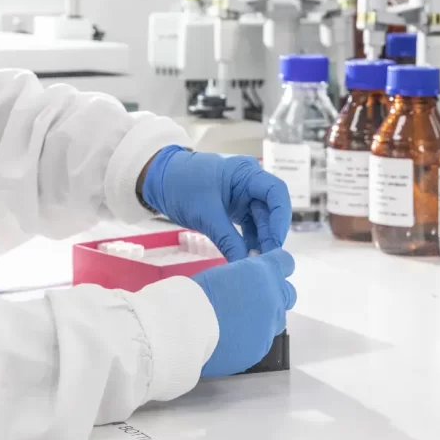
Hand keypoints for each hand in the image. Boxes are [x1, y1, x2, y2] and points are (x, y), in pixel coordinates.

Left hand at [140, 147, 290, 261]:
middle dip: (270, 235)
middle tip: (267, 261)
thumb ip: (228, 239)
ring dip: (260, 241)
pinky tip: (247, 258)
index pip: (276, 192)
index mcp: (246, 173)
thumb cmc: (181, 187)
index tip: (276, 243)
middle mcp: (249, 183)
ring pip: (260, 221)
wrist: (157, 181)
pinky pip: (247, 227)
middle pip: (270, 210)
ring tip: (257, 264)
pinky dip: (248, 242)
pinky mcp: (233, 209)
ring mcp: (242, 197)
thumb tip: (246, 266)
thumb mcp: (205, 214)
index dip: (282, 217)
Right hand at [190, 249, 295, 376]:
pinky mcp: (259, 350)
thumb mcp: (223, 273)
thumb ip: (244, 278)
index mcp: (265, 273)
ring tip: (237, 322)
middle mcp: (274, 299)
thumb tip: (246, 285)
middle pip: (288, 294)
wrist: (186, 329)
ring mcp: (269, 328)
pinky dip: (249, 339)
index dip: (276, 265)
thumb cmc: (197, 293)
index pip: (286, 262)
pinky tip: (228, 339)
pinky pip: (260, 341)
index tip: (263, 270)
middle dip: (274, 294)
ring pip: (276, 321)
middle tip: (251, 298)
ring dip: (264, 318)